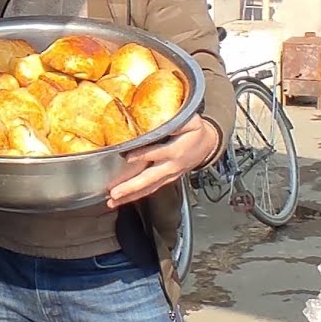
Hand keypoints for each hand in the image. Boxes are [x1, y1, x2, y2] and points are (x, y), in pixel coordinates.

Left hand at [105, 114, 220, 208]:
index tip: (127, 157)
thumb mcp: (192, 121)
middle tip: (114, 193)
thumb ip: (177, 121)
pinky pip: (151, 190)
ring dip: (130, 196)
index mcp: (176, 150)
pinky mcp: (167, 180)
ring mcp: (169, 175)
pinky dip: (135, 196)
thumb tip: (161, 119)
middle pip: (150, 178)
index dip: (143, 155)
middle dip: (131, 186)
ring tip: (112, 201)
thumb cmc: (195, 131)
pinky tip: (121, 200)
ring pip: (149, 188)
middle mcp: (171, 165)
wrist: (207, 145)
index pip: (157, 153)